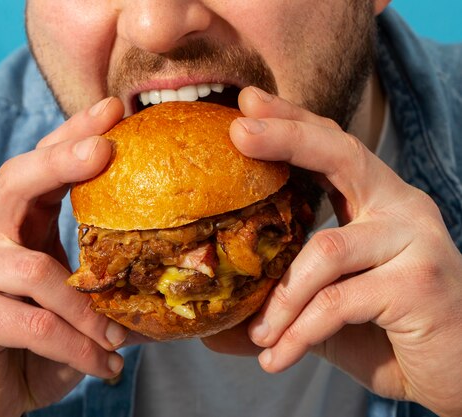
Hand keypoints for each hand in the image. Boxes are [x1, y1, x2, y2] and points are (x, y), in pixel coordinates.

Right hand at [0, 97, 129, 416]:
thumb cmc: (30, 342)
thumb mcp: (70, 299)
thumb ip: (101, 275)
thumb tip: (169, 267)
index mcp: (12, 221)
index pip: (40, 164)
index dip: (72, 134)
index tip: (112, 108)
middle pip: (15, 179)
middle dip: (63, 159)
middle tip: (106, 148)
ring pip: (35, 270)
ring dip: (89, 308)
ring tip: (120, 339)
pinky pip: (34, 323)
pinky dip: (77, 346)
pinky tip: (105, 366)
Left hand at [203, 87, 461, 416]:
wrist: (451, 373)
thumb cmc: (383, 329)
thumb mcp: (326, 303)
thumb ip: (280, 297)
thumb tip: (213, 322)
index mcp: (378, 201)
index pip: (332, 147)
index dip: (290, 121)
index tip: (247, 102)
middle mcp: (402, 208)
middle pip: (341, 154)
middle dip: (285, 137)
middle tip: (238, 130)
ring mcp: (416, 242)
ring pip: (325, 251)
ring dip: (280, 299)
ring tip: (256, 335)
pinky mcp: (421, 285)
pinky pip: (337, 302)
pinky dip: (298, 332)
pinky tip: (276, 357)